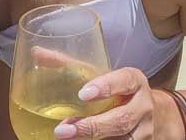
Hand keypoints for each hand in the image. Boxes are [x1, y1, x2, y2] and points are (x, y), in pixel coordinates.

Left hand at [54, 67, 175, 139]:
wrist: (148, 114)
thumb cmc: (115, 90)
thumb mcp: (100, 75)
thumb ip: (70, 65)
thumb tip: (37, 53)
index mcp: (134, 81)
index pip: (124, 80)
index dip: (106, 86)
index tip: (83, 94)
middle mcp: (143, 107)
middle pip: (121, 119)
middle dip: (91, 127)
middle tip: (62, 129)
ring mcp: (143, 131)